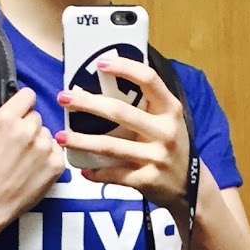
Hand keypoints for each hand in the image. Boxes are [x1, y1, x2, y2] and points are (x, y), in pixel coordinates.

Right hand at [0, 88, 64, 234]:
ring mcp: (45, 147)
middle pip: (36, 117)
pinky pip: (57, 151)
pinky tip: (34, 167)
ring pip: (47, 134)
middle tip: (16, 143)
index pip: (28, 95)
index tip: (18, 113)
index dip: (22, 103)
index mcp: (7, 118)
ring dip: (38, 142)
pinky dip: (49, 157)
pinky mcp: (55, 164)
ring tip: (24, 158)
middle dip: (27, 126)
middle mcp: (29, 130)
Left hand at [56, 56, 189, 206]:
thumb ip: (147, 103)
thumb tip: (110, 78)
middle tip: (64, 97)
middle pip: (120, 112)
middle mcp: (165, 131)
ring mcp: (156, 157)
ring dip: (82, 141)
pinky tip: (83, 169)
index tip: (101, 63)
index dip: (125, 68)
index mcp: (170, 109)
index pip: (149, 80)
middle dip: (88, 103)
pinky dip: (95, 173)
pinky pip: (114, 175)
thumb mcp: (167, 120)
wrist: (188, 186)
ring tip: (61, 137)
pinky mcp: (147, 180)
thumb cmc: (169, 146)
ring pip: (111, 146)